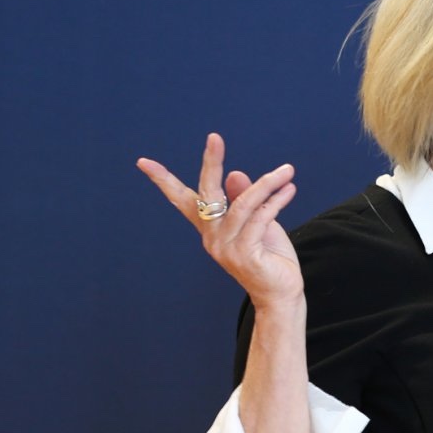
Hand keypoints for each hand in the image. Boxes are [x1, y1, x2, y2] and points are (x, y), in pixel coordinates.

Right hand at [136, 133, 303, 308]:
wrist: (281, 294)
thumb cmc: (270, 258)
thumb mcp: (258, 222)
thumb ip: (246, 200)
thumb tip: (234, 173)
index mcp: (211, 229)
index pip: (183, 201)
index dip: (164, 180)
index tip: (143, 162)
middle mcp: (212, 238)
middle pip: (207, 194)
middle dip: (211, 163)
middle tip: (213, 138)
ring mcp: (226, 248)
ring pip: (242, 205)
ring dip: (266, 184)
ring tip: (287, 171)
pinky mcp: (245, 254)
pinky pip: (260, 219)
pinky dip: (276, 201)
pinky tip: (289, 190)